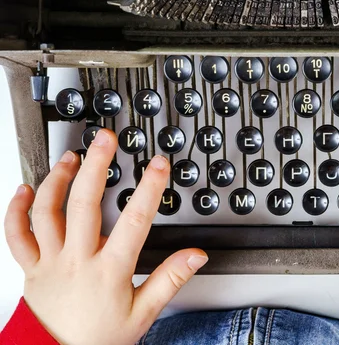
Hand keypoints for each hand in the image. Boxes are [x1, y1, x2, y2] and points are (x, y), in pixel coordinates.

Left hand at [4, 129, 207, 344]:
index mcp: (109, 271)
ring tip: (71, 157)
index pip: (135, 221)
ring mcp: (50, 262)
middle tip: (105, 139)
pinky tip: (24, 189)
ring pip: (47, 212)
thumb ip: (170, 279)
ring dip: (57, 180)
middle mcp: (77, 260)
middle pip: (84, 204)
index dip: (149, 188)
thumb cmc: (98, 339)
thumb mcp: (143, 313)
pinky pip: (16, 236)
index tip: (158, 164)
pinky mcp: (30, 268)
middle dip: (97, 166)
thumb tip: (195, 256)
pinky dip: (16, 211)